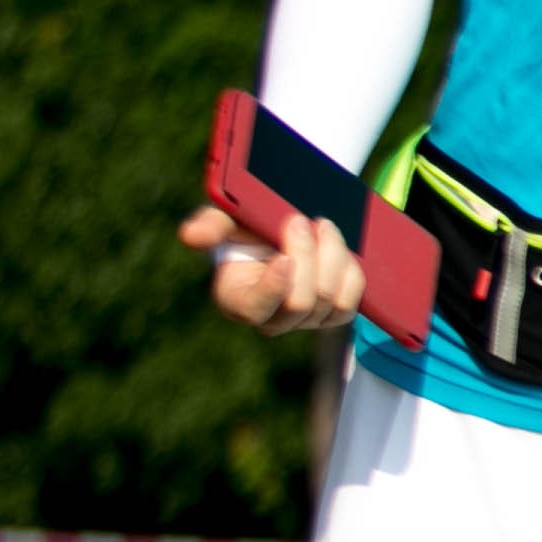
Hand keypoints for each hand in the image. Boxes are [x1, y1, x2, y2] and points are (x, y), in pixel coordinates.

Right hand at [183, 201, 361, 334]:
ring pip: (329, 301)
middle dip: (307, 257)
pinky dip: (350, 272)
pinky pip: (349, 302)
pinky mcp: (331, 316)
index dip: (273, 288)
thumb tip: (191, 235)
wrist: (283, 233)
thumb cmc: (248, 231)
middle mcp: (270, 319)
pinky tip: (337, 247)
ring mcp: (303, 321)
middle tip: (303, 221)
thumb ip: (209, 226)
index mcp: (236, 300)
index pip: (254, 309)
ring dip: (332, 257)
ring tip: (323, 225)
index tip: (285, 258)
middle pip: (300, 302)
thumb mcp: (226, 222)